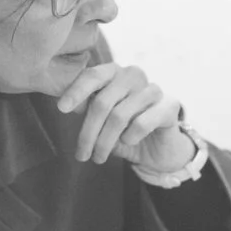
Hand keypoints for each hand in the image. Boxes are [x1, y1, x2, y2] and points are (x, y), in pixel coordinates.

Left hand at [54, 62, 190, 168]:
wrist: (158, 148)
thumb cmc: (124, 130)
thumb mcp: (100, 120)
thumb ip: (86, 108)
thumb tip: (65, 104)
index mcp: (114, 72)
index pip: (92, 76)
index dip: (76, 91)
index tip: (61, 109)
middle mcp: (133, 75)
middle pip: (102, 102)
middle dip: (88, 133)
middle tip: (81, 155)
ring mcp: (153, 89)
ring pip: (119, 116)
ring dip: (105, 142)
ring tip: (98, 157)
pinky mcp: (169, 106)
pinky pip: (141, 123)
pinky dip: (130, 137)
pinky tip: (128, 141)